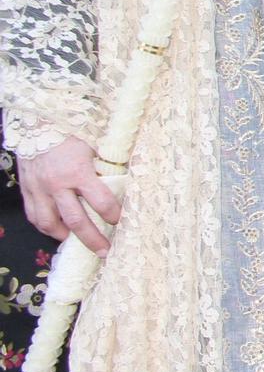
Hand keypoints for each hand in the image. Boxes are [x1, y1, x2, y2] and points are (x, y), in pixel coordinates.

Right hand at [18, 137, 121, 254]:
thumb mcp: (96, 143)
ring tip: (78, 244)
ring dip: (65, 236)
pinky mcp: (26, 189)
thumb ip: (107, 163)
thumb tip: (128, 175)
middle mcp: (57, 184)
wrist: (36, 120)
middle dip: (92, 238)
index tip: (122, 222)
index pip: (101, 201)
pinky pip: (34, 215)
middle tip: (105, 252)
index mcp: (78, 171)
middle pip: (76, 220)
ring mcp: (38, 188)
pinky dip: (45, 226)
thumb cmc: (72, 130)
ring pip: (49, 223)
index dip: (113, 215)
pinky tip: (56, 229)